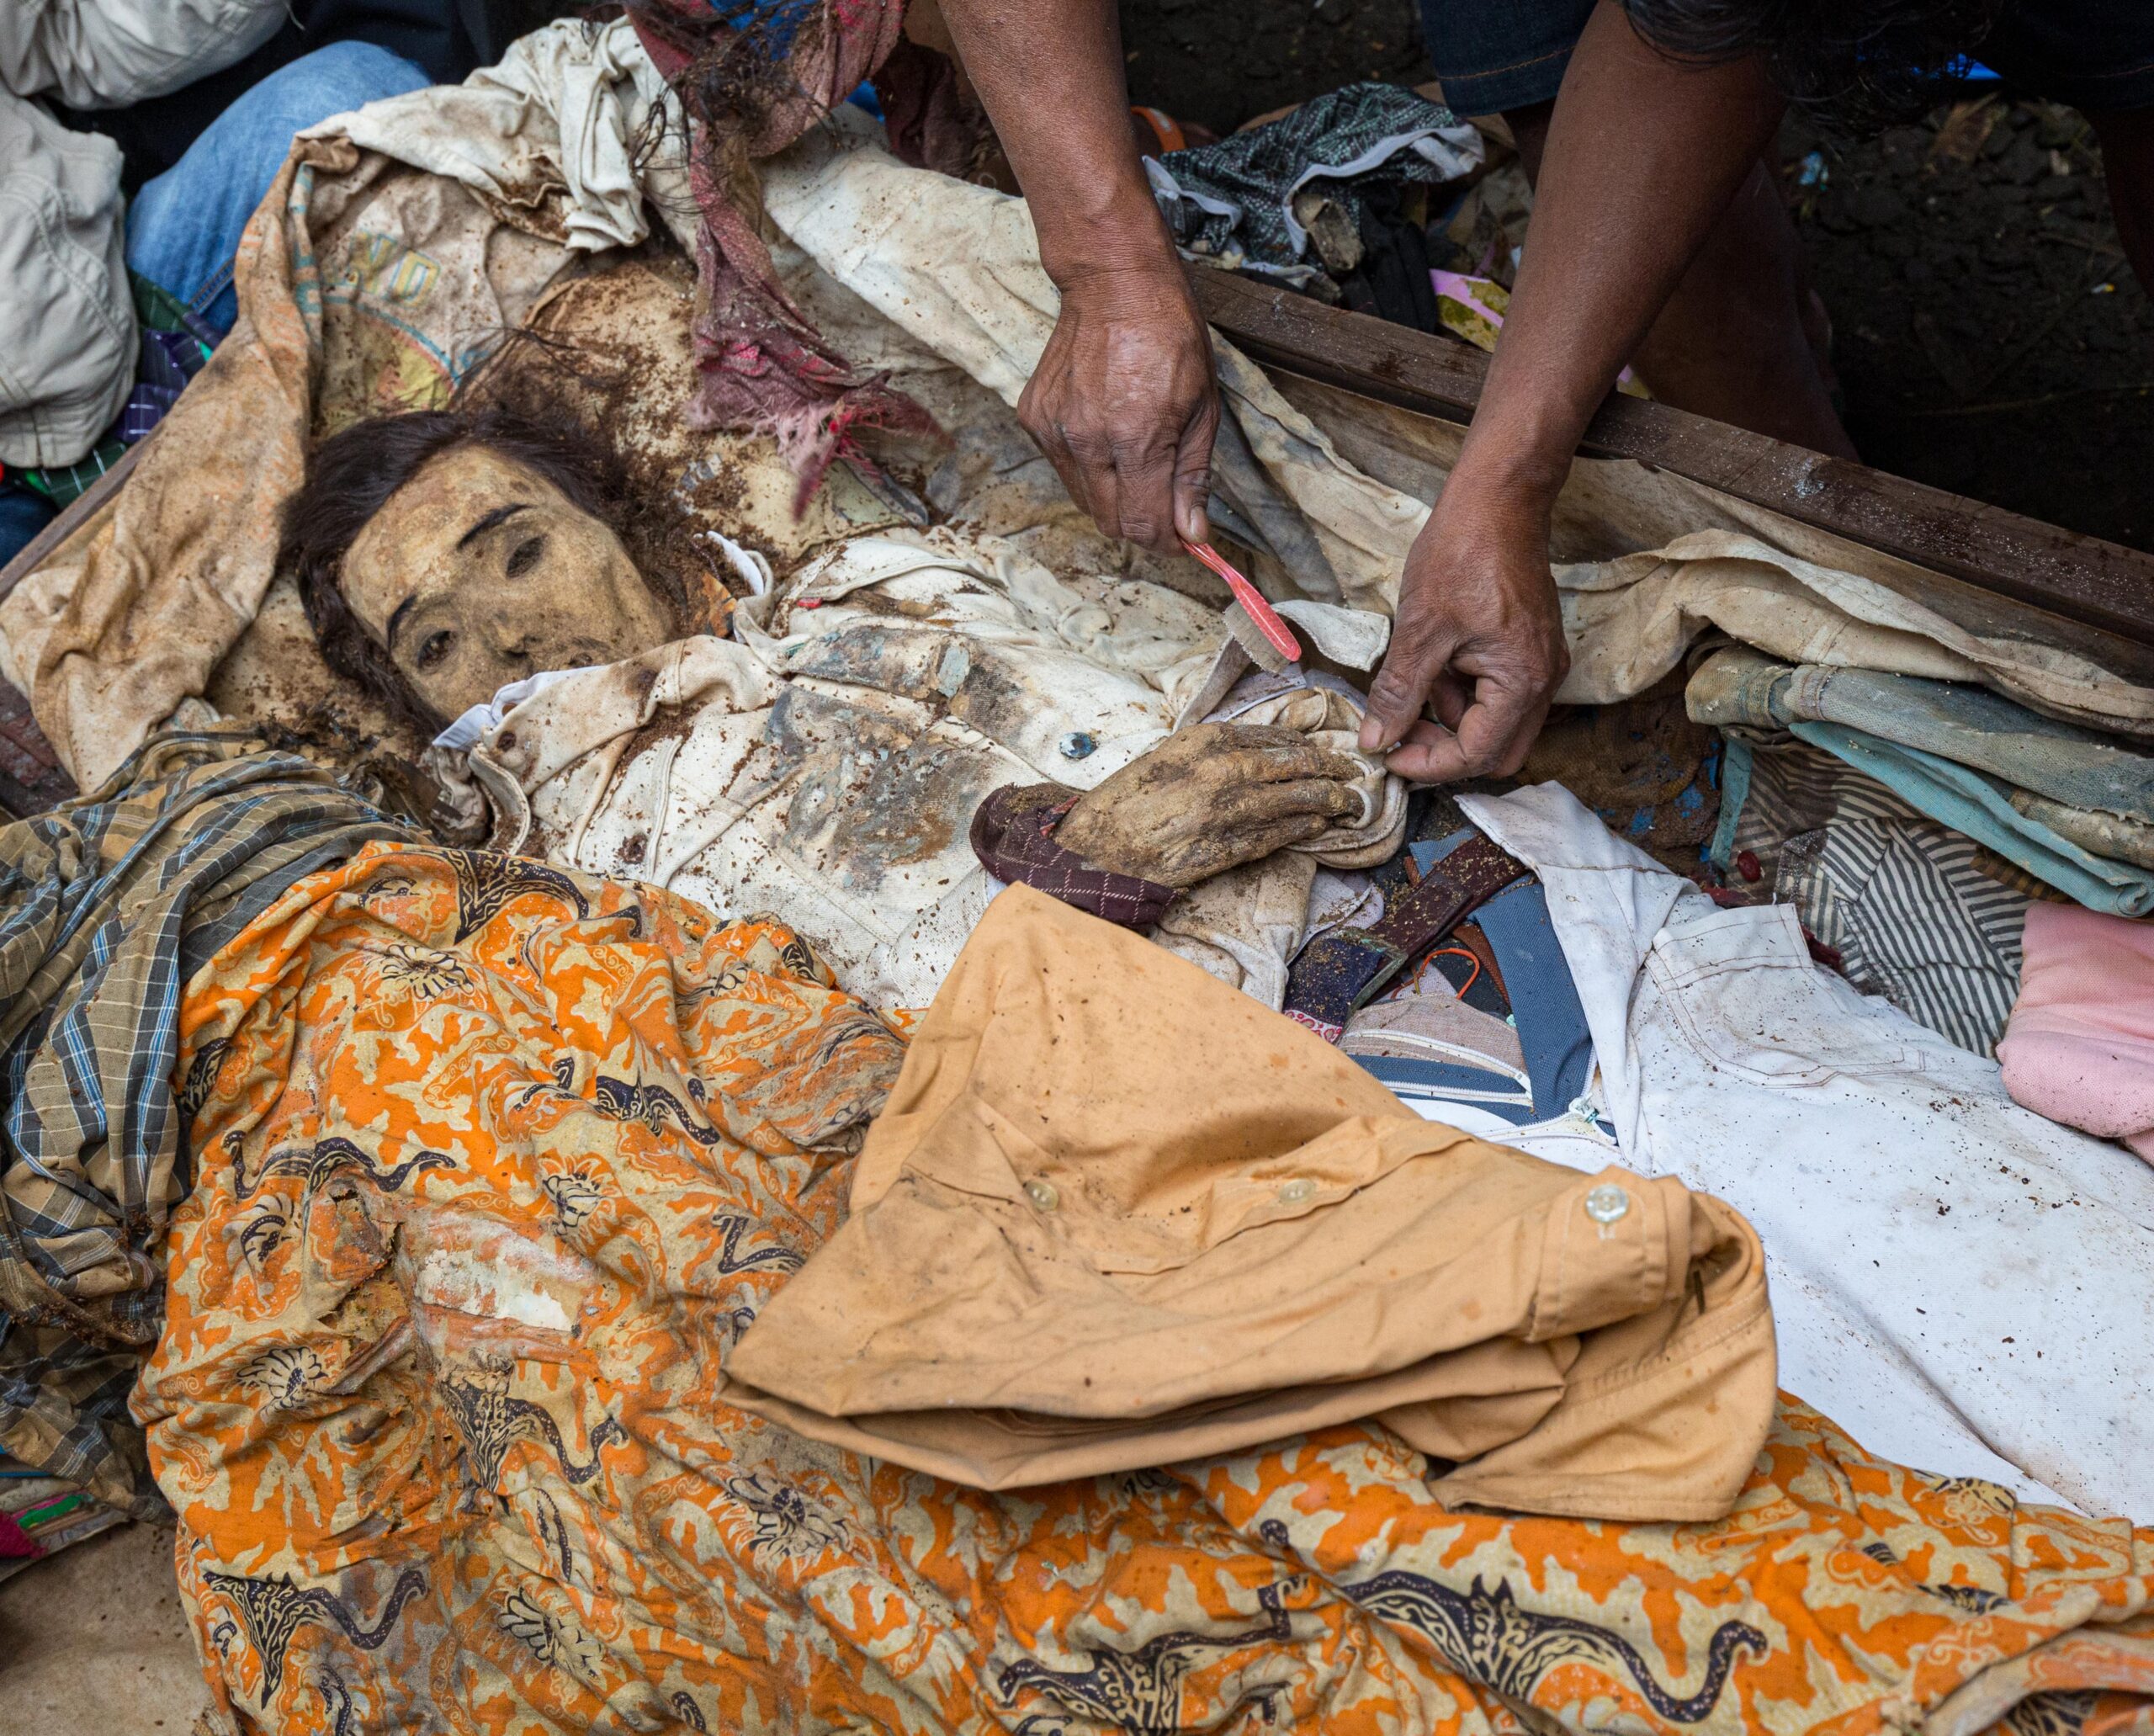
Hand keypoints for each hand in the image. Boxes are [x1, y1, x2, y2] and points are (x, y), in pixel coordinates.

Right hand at [1019, 263, 1218, 554]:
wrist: (1114, 285)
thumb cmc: (1169, 336)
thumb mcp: (1202, 407)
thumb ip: (1192, 477)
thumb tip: (1192, 532)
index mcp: (1136, 440)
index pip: (1144, 527)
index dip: (1167, 541)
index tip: (1182, 536)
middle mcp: (1088, 442)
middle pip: (1111, 523)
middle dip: (1142, 524)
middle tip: (1164, 502)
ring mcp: (1055, 431)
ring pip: (1084, 501)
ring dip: (1114, 497)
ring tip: (1136, 458)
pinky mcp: (1034, 419)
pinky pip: (1063, 468)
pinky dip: (1087, 467)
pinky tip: (1105, 432)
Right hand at [1058, 723, 1365, 886]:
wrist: (1102, 844)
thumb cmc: (1131, 799)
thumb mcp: (1172, 755)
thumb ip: (1217, 748)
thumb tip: (1260, 747)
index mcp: (1211, 739)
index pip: (1279, 738)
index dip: (1311, 745)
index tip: (1329, 750)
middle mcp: (1228, 769)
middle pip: (1300, 765)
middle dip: (1334, 769)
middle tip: (1356, 774)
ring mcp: (1233, 809)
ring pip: (1300, 800)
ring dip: (1332, 802)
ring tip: (1351, 805)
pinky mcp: (1232, 846)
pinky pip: (1282, 834)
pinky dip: (1306, 829)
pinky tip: (1320, 826)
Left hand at [1358, 478, 1569, 781]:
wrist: (1497, 500)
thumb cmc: (1463, 555)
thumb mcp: (1420, 631)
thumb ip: (1399, 693)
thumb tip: (1376, 741)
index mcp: (1522, 682)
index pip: (1476, 754)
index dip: (1428, 764)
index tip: (1386, 754)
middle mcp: (1543, 681)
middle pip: (1497, 753)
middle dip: (1445, 751)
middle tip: (1399, 732)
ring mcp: (1541, 665)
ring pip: (1496, 725)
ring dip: (1451, 718)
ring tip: (1414, 678)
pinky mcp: (1530, 650)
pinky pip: (1498, 694)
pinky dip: (1462, 693)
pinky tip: (1433, 662)